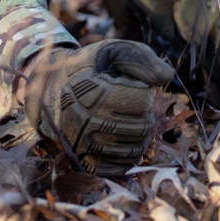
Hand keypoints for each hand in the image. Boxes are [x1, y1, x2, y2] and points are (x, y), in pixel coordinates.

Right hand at [25, 39, 173, 174]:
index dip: (144, 91)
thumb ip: (142, 59)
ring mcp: (83, 143)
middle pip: (143, 127)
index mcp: (93, 90)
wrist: (53, 89)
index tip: (131, 85)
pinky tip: (122, 140)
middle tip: (130, 104)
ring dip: (139, 135)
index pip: (142, 100)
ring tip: (127, 120)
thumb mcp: (113, 51)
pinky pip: (118, 169)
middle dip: (144, 114)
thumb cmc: (91, 68)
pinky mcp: (82, 160)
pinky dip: (127, 157)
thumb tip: (166, 77)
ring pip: (135, 150)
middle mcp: (86, 120)